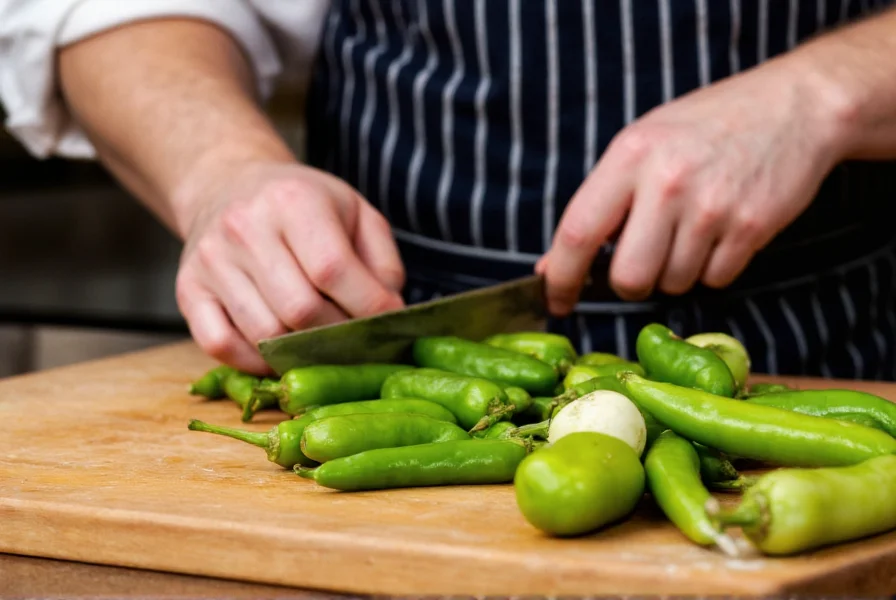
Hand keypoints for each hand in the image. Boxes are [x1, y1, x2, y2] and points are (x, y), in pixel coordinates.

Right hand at [175, 162, 405, 372]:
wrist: (229, 185)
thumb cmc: (303, 205)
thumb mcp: (355, 213)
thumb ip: (382, 263)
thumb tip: (389, 314)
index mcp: (294, 201)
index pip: (333, 270)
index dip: (368, 307)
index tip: (387, 322)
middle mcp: (245, 227)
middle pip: (300, 310)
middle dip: (336, 335)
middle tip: (354, 340)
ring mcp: (211, 261)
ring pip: (263, 334)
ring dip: (300, 352)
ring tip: (320, 344)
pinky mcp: (188, 290)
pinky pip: (220, 345)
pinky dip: (253, 362)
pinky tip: (276, 352)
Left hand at [538, 57, 846, 313]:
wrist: (794, 105)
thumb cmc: (706, 126)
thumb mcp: (641, 144)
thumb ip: (600, 202)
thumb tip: (553, 264)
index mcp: (629, 156)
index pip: (577, 233)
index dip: (560, 278)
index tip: (554, 301)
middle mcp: (667, 182)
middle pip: (627, 278)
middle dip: (628, 285)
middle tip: (641, 262)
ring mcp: (712, 207)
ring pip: (672, 284)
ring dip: (674, 273)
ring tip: (690, 230)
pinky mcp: (750, 227)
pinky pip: (714, 280)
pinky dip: (711, 268)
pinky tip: (719, 232)